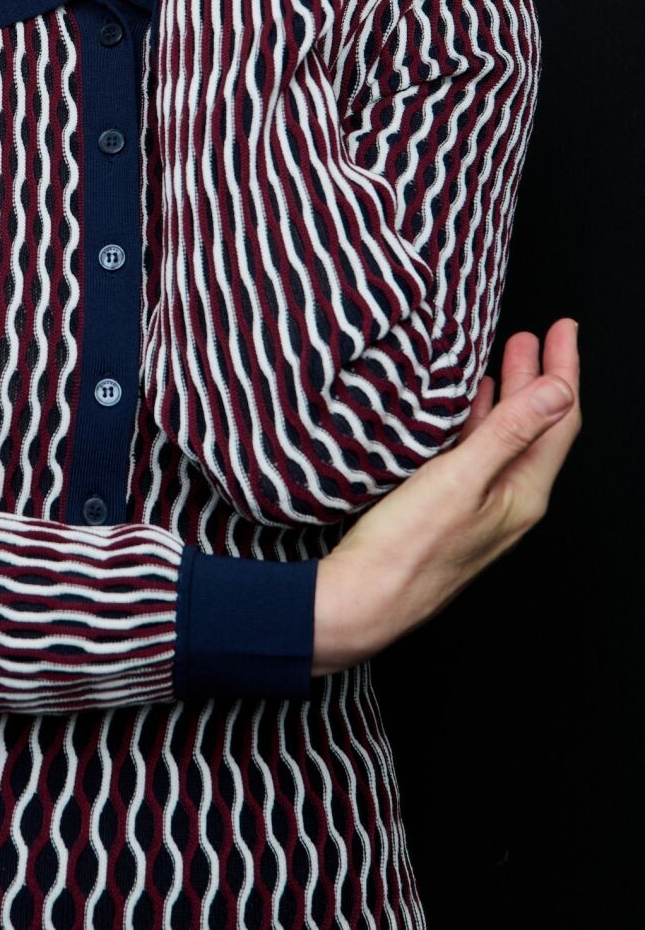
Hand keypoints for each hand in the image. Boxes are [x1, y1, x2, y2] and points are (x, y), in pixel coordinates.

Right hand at [312, 317, 582, 675]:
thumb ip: (510, 431)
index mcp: (522, 494)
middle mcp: (508, 501)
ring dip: (509, 394)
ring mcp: (479, 507)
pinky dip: (479, 419)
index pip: (559, 420)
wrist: (364, 600)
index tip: (564, 329)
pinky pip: (477, 452)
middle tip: (537, 335)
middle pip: (536, 426)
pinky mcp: (449, 509)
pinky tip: (465, 407)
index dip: (565, 370)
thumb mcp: (462, 479)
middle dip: (539, 376)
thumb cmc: (408, 549)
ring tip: (507, 358)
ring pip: (506, 437)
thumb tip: (559, 390)